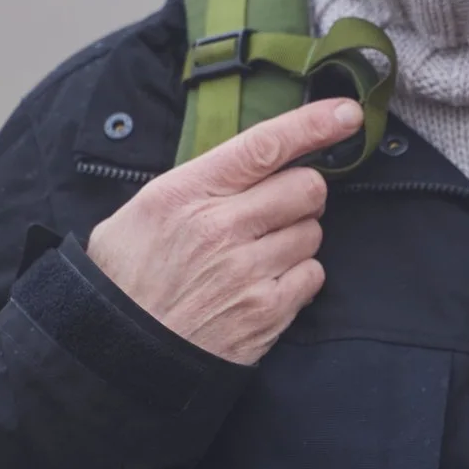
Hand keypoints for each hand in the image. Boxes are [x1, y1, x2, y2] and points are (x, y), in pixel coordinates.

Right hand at [84, 98, 356, 365]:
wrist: (121, 354)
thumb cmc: (128, 278)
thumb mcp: (143, 211)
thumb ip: (197, 183)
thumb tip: (248, 163)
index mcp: (186, 193)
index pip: (264, 145)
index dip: (313, 124)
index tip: (347, 113)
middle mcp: (220, 229)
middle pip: (306, 188)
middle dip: (300, 193)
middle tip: (275, 209)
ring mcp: (247, 272)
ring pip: (312, 232)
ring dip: (295, 238)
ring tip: (257, 254)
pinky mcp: (266, 312)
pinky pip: (313, 275)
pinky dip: (297, 277)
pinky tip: (264, 283)